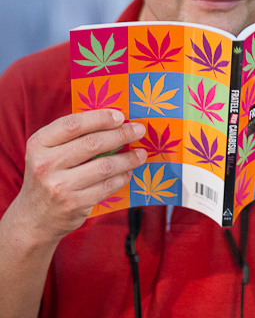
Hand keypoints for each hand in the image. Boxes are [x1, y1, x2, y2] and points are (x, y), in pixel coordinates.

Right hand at [15, 110, 146, 243]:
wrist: (34, 218)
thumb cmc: (48, 175)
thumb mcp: (48, 151)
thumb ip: (72, 136)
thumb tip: (113, 120)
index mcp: (39, 144)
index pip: (73, 124)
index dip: (100, 118)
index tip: (121, 116)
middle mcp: (45, 164)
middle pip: (92, 143)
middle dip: (121, 134)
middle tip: (139, 130)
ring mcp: (59, 187)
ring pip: (104, 166)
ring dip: (127, 158)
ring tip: (141, 153)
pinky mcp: (74, 205)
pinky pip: (106, 187)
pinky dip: (122, 177)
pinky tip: (128, 171)